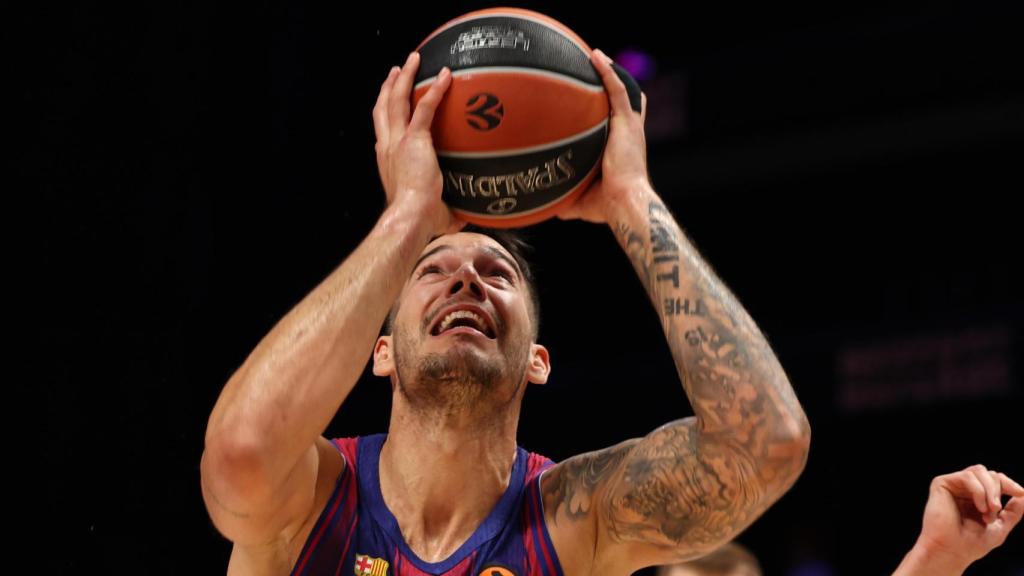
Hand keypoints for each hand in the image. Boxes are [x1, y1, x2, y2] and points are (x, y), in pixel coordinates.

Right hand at [373, 52, 463, 235]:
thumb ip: (447, 209)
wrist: (410, 217)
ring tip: (412, 60)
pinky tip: (446, 76)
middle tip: (396, 71)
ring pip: (396, 100)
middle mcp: (387, 147)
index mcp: (387, 161)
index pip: (383, 131)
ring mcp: (398, 141)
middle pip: (383, 108)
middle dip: (389, 87)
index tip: (391, 103)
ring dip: (404, 77)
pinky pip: (425, 108)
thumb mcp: (432, 210)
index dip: (385, 114)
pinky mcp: (414, 140)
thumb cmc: (420, 221)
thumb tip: (466, 216)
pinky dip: (435, 90)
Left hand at [557, 49, 649, 224]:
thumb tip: (548, 208)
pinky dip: (607, 72)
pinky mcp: (627, 122)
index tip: (596, 102)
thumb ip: (568, 199)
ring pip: (622, 91)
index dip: (611, 112)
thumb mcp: (583, 201)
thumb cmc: (608, 207)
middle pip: (625, 103)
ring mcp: (629, 126)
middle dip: (613, 87)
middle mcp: (628, 134)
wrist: (624, 202)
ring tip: (594, 56)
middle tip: (596, 73)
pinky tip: (595, 56)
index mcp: (621, 150)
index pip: (619, 124)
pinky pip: (617, 89)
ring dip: (610, 73)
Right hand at [915, 464, 1023, 568]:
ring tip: (989, 510)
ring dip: (990, 490)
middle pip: (988, 473)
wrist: (952, 551)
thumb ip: (1013, 512)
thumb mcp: (1000, 527)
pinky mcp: (941, 484)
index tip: (1020, 493)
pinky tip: (979, 506)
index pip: (994, 480)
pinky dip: (978, 491)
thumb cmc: (972, 543)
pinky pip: (967, 476)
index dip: (1008, 483)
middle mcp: (963, 489)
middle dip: (998, 491)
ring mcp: (952, 485)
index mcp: (975, 498)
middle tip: (996, 511)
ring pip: (978, 471)